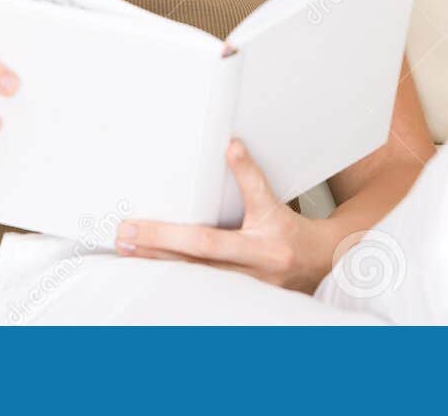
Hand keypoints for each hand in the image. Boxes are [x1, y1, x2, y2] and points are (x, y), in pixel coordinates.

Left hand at [114, 139, 334, 292]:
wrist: (322, 265)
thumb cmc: (294, 232)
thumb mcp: (274, 201)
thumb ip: (251, 178)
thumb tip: (231, 146)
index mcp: (264, 243)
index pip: (218, 234)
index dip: (187, 223)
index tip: (154, 216)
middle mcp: (254, 270)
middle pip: (198, 259)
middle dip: (158, 244)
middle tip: (125, 232)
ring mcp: (245, 290)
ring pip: (195, 279)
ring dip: (158, 263)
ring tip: (127, 250)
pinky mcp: (237, 300)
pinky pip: (199, 290)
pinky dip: (173, 280)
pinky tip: (148, 270)